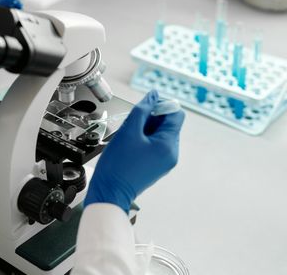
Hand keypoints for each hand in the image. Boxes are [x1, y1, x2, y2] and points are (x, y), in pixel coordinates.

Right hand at [84, 90, 185, 212]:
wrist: (110, 191)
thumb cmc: (118, 165)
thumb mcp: (129, 130)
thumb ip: (143, 109)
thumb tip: (154, 95)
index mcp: (169, 144)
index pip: (176, 114)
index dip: (161, 105)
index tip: (144, 108)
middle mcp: (171, 154)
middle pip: (168, 124)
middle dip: (151, 118)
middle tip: (132, 124)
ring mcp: (165, 161)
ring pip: (160, 134)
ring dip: (145, 129)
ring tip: (129, 137)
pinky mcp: (156, 166)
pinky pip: (155, 145)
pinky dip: (144, 140)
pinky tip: (129, 145)